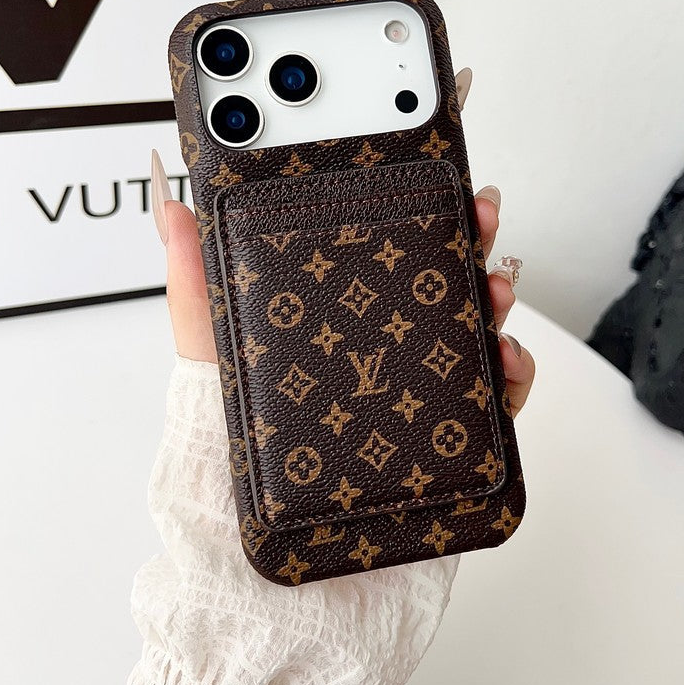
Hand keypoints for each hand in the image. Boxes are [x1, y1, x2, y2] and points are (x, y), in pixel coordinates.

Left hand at [153, 155, 534, 418]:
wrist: (261, 514)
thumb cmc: (237, 427)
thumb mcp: (208, 343)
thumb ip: (195, 278)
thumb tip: (171, 207)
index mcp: (339, 305)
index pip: (385, 240)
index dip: (415, 200)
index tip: (434, 170)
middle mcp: (383, 334)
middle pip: (442, 271)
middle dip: (470, 233)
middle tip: (479, 211)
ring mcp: (416, 377)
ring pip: (475, 322)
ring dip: (496, 294)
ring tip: (493, 288)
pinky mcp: (445, 426)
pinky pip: (495, 393)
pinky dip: (512, 371)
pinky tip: (504, 360)